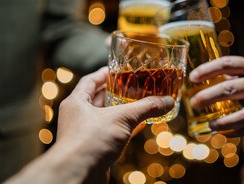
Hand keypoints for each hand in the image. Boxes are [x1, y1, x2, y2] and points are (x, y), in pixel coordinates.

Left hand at [6, 67, 174, 183]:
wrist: (78, 175)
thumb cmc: (90, 141)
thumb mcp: (121, 118)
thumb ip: (145, 107)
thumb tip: (167, 101)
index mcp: (77, 102)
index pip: (90, 81)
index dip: (104, 74)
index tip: (118, 69)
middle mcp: (78, 116)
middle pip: (99, 98)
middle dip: (116, 92)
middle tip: (133, 86)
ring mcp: (85, 134)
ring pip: (106, 117)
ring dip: (121, 111)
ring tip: (138, 103)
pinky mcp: (94, 148)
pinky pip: (110, 133)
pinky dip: (124, 128)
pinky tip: (138, 126)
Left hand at [189, 56, 243, 136]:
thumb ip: (232, 72)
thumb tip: (205, 78)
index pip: (228, 64)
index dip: (207, 69)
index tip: (192, 77)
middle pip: (231, 89)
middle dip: (208, 96)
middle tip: (194, 102)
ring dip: (223, 121)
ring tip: (209, 124)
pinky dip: (235, 132)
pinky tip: (222, 133)